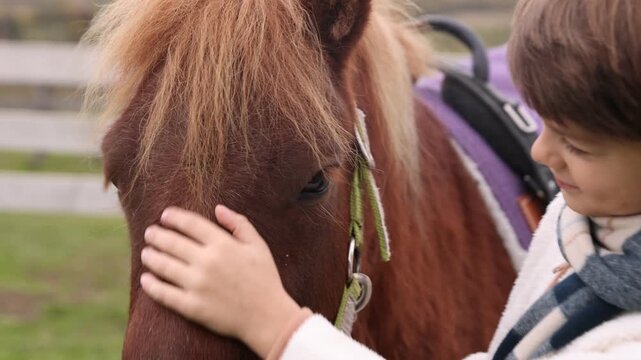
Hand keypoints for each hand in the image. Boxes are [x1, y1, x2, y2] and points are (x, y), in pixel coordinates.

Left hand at [139, 205, 302, 357]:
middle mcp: (208, 262)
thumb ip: (239, 224)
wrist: (267, 317)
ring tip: (146, 253)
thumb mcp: (258, 246)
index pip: (191, 224)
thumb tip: (218, 208)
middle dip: (157, 235)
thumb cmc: (265, 279)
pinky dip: (151, 285)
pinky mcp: (192, 306)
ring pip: (164, 266)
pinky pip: (164, 294)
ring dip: (151, 257)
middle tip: (150, 233)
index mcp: (223, 244)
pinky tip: (145, 279)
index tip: (165, 216)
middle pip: (172, 243)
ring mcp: (198, 285)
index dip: (174, 217)